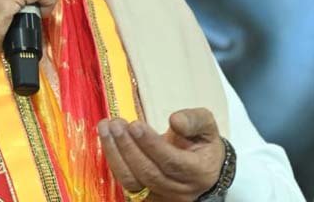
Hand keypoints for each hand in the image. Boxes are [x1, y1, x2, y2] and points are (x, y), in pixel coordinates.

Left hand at [98, 108, 223, 201]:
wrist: (204, 170)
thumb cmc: (203, 144)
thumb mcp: (207, 126)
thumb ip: (194, 120)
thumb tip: (175, 120)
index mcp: (198, 172)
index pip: (171, 162)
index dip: (151, 145)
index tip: (135, 125)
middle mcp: (180, 190)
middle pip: (149, 173)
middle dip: (128, 147)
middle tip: (115, 124)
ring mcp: (162, 197)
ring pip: (133, 182)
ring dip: (115, 154)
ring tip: (106, 128)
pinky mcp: (147, 198)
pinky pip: (126, 183)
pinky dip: (114, 162)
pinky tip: (107, 140)